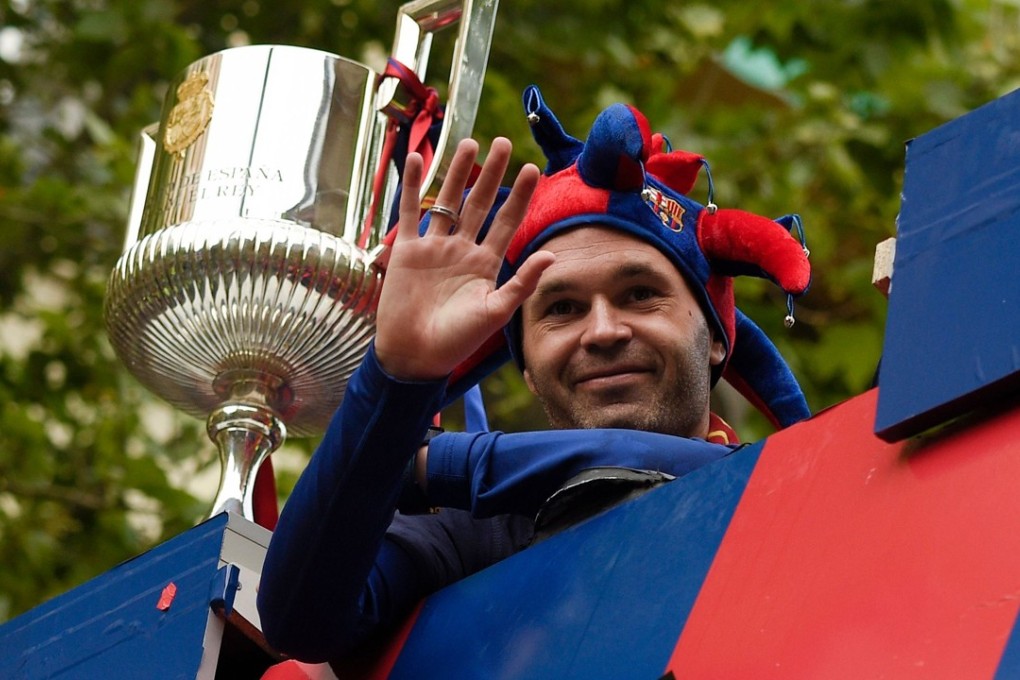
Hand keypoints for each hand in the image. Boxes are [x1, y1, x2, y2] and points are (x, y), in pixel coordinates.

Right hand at [374, 137, 554, 380]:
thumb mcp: (496, 312)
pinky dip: (410, 186)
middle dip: (491, 174)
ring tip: (469, 143)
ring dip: (456, 173)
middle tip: (504, 142)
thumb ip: (521, 283)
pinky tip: (412, 159)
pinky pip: (409, 212)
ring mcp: (434, 248)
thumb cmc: (457, 340)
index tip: (532, 169)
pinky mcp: (408, 251)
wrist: (416, 355)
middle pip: (479, 203)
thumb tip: (552, 256)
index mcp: (485, 263)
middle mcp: (462, 250)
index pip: (507, 221)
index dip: (519, 196)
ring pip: (447, 201)